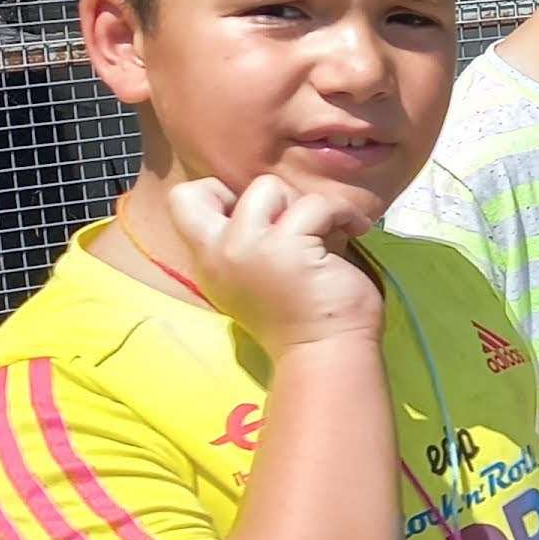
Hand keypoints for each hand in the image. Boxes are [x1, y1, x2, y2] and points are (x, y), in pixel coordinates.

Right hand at [166, 173, 383, 353]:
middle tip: (297, 222)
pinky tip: (355, 230)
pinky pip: (317, 205)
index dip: (219, 193)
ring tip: (332, 230)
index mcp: (210, 262)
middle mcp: (220, 252)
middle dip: (262, 196)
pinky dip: (342, 213)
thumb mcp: (258, 274)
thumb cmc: (302, 317)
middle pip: (217, 186)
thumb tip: (283, 201)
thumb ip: (253, 239)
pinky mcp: (287, 246)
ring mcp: (249, 248)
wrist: (324, 353)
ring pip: (271, 187)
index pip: (183, 200)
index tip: (263, 215)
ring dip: (309, 204)